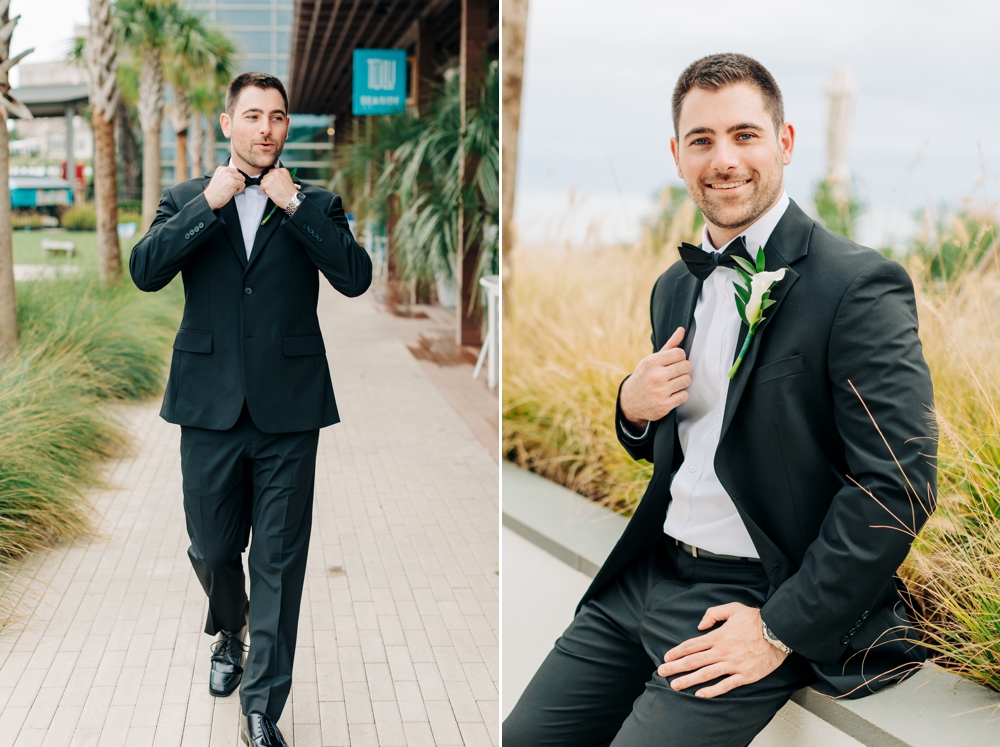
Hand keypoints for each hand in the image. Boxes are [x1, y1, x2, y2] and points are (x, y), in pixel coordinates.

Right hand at [203, 166, 245, 209]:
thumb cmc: (215, 191)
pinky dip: (239, 190)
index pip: (235, 171)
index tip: (227, 184)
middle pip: (240, 175)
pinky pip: (243, 185)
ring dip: (238, 186)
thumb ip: (226, 174)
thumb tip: (237, 173)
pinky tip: (232, 192)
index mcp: (222, 168)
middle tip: (229, 187)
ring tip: (230, 189)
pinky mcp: (234, 182)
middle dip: (237, 182)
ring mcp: (230, 176)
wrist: (210, 198)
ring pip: (242, 179)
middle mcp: (226, 170)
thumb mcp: (219, 178)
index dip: (233, 179)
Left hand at [259, 168, 298, 209]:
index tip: (274, 183)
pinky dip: (264, 191)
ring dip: (266, 187)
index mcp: (282, 170)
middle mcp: (276, 172)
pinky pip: (261, 187)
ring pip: (263, 181)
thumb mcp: (287, 179)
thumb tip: (273, 178)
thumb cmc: (290, 192)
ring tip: (273, 191)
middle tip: (274, 188)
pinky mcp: (266, 184)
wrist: (291, 199)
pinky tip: (271, 193)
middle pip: (266, 176)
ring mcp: (271, 177)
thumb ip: (280, 177)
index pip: (271, 172)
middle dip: (268, 183)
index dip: (272, 179)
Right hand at [620, 326, 690, 430]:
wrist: (630, 401)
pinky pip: (684, 395)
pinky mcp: (665, 405)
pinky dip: (680, 395)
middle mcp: (656, 376)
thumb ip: (669, 345)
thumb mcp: (652, 360)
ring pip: (687, 380)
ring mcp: (661, 391)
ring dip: (682, 382)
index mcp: (652, 362)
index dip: (680, 358)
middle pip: (686, 366)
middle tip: (675, 373)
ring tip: (673, 383)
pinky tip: (672, 394)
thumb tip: (682, 330)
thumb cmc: (644, 377)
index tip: (674, 363)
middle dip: (683, 369)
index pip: (680, 353)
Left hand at [657, 603, 787, 697]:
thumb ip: (713, 614)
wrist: (779, 632)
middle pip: (694, 660)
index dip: (677, 652)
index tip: (666, 657)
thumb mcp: (732, 608)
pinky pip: (726, 685)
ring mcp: (733, 665)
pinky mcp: (744, 675)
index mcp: (718, 636)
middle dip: (675, 667)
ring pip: (706, 674)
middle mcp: (722, 651)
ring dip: (688, 680)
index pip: (692, 645)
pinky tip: (700, 695)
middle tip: (662, 672)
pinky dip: (712, 691)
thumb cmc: (756, 620)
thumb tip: (700, 625)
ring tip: (675, 686)